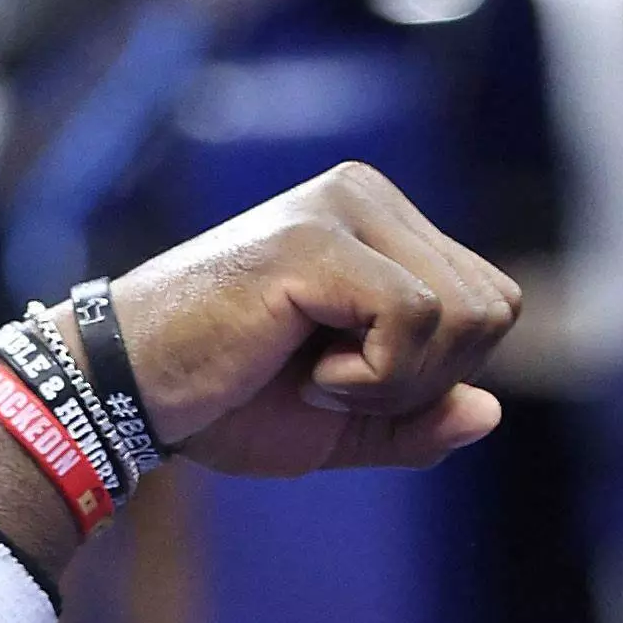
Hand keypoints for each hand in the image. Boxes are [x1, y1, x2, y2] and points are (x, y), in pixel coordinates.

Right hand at [89, 163, 522, 477]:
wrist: (128, 395)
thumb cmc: (227, 402)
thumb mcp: (345, 426)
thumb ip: (420, 420)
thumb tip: (490, 410)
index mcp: (386, 223)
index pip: (493, 304)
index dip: (443, 373)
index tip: (356, 380)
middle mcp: (369, 196)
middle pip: (494, 309)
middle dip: (430, 379)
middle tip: (337, 384)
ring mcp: (343, 208)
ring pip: (467, 315)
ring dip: (399, 382)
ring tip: (318, 377)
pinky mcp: (315, 240)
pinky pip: (416, 319)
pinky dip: (373, 379)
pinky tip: (309, 375)